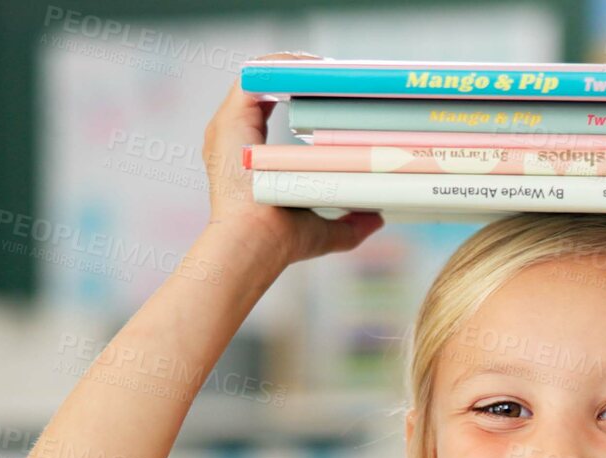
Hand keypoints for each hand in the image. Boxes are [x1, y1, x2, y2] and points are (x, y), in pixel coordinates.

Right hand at [203, 51, 382, 267]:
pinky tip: (313, 66)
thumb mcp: (324, 231)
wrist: (254, 245)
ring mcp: (228, 126)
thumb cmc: (281, 243)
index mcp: (247, 155)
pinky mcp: (229, 119)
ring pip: (259, 77)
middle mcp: (233, 136)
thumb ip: (350, 223)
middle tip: (339, 75)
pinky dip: (281, 65)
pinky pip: (254, 76)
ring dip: (293, 65)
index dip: (301, 96)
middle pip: (267, 89)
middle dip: (301, 76)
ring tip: (329, 65)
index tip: (333, 93)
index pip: (271, 110)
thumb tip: (377, 218)